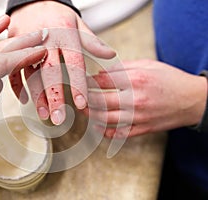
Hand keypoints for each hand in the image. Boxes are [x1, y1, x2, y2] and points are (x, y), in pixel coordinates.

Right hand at [8, 1, 114, 124]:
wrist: (33, 0)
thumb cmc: (58, 15)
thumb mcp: (78, 24)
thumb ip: (92, 42)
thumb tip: (111, 55)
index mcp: (64, 34)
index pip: (73, 62)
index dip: (78, 84)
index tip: (82, 104)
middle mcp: (45, 40)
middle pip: (50, 71)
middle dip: (55, 96)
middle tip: (59, 117)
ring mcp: (27, 43)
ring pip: (31, 73)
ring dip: (37, 95)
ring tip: (44, 114)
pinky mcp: (13, 46)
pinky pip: (13, 69)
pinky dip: (17, 85)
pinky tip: (25, 100)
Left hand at [85, 59, 206, 136]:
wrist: (193, 100)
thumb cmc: (170, 79)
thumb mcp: (148, 65)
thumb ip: (123, 68)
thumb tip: (101, 73)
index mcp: (135, 80)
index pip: (101, 80)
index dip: (87, 80)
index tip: (81, 79)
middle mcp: (135, 99)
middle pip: (99, 100)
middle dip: (84, 98)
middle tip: (77, 96)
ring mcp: (138, 116)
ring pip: (104, 119)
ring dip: (90, 115)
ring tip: (84, 110)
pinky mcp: (142, 128)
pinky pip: (119, 134)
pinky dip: (105, 132)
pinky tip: (98, 127)